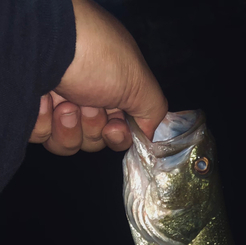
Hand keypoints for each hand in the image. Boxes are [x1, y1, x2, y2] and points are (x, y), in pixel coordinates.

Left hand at [29, 0, 166, 154]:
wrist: (44, 41)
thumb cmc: (96, 56)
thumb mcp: (139, 82)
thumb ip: (153, 110)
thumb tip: (148, 133)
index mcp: (114, 90)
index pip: (119, 130)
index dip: (118, 137)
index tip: (113, 128)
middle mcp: (87, 95)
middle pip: (94, 140)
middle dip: (92, 129)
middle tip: (88, 107)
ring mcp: (57, 102)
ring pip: (68, 142)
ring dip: (69, 128)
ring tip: (65, 105)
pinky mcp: (33, 109)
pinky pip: (41, 134)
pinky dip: (44, 121)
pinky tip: (44, 100)